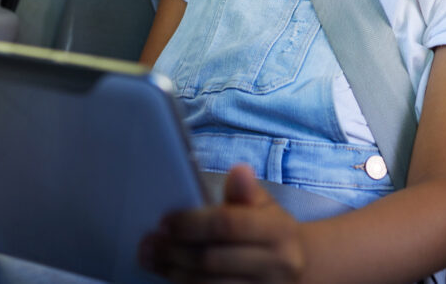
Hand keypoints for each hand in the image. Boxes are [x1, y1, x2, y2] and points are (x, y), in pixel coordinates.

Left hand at [139, 164, 306, 282]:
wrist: (295, 269)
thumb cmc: (269, 231)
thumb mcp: (263, 207)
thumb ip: (245, 192)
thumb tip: (239, 171)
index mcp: (280, 231)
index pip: (227, 224)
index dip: (191, 223)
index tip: (164, 221)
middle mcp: (278, 265)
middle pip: (212, 260)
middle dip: (174, 251)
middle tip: (150, 242)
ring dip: (173, 272)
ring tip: (152, 259)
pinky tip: (169, 275)